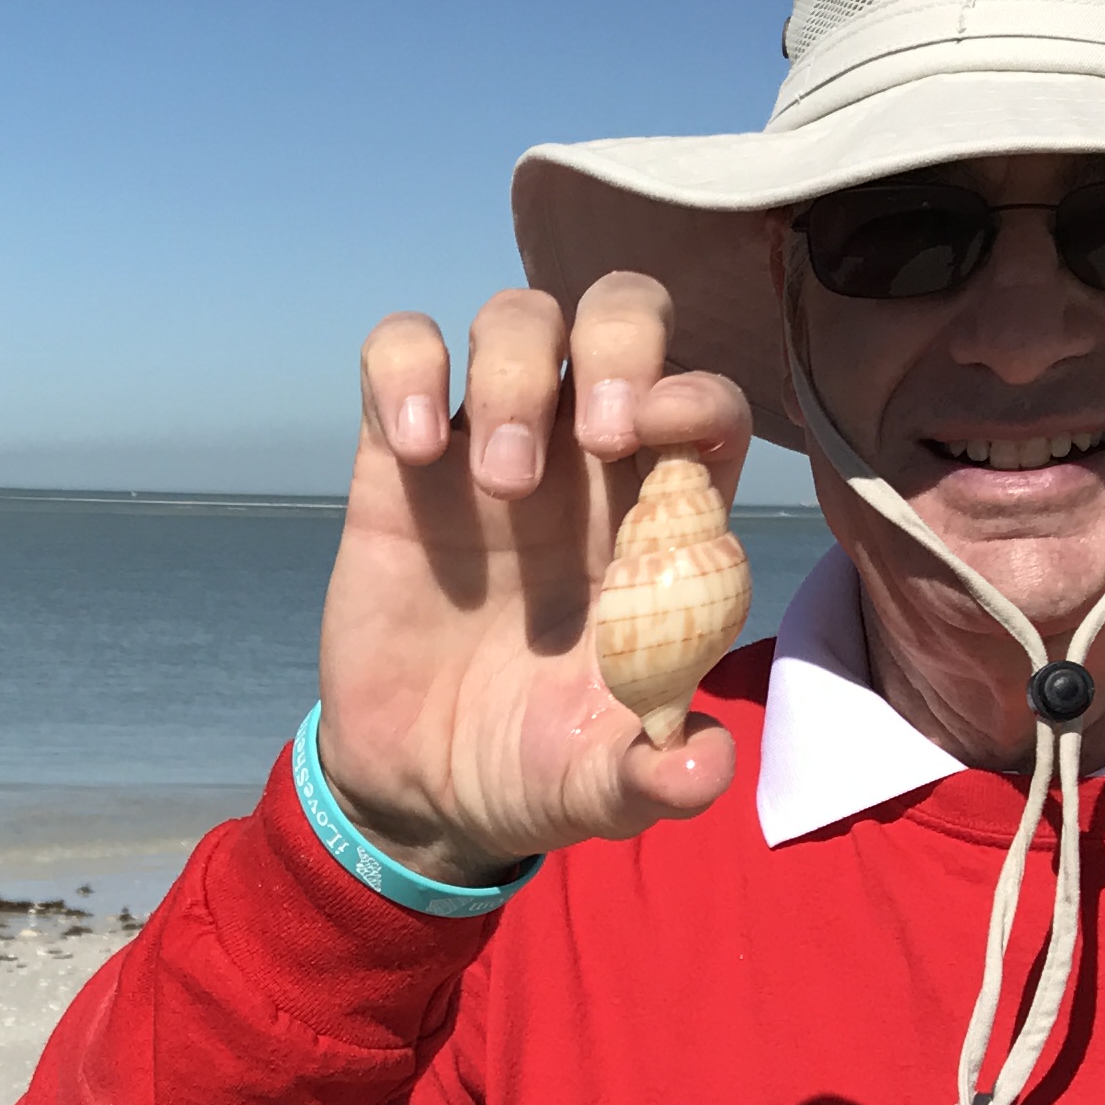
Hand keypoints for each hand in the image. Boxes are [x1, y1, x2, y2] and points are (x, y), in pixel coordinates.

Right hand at [315, 274, 751, 881]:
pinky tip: (411, 453)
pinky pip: (399, 350)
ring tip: (500, 482)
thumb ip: (656, 776)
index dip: (697, 391)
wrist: (418, 787)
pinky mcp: (397, 458)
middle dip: (622, 344)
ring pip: (518, 318)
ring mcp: (489, 447)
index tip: (658, 433)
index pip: (707, 406)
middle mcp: (584, 463)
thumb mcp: (599, 788)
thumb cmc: (534, 768)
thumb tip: (704, 764)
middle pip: (625, 315)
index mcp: (659, 521)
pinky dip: (405, 369)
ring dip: (516, 373)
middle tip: (596, 435)